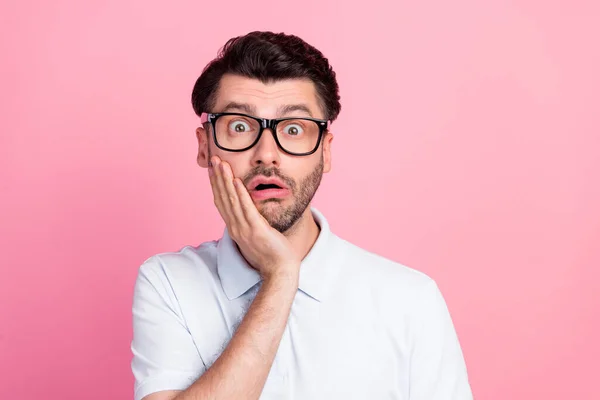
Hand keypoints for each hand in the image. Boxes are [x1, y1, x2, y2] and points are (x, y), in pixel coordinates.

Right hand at [208, 156, 300, 282]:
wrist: (279, 271)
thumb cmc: (270, 254)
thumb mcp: (255, 235)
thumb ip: (249, 222)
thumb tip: (248, 211)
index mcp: (234, 228)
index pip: (221, 202)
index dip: (215, 184)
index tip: (212, 169)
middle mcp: (236, 227)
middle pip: (222, 198)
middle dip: (217, 177)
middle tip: (213, 159)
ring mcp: (244, 230)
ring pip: (231, 201)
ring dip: (225, 181)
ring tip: (221, 164)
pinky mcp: (257, 231)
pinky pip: (247, 210)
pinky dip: (241, 194)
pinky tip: (237, 181)